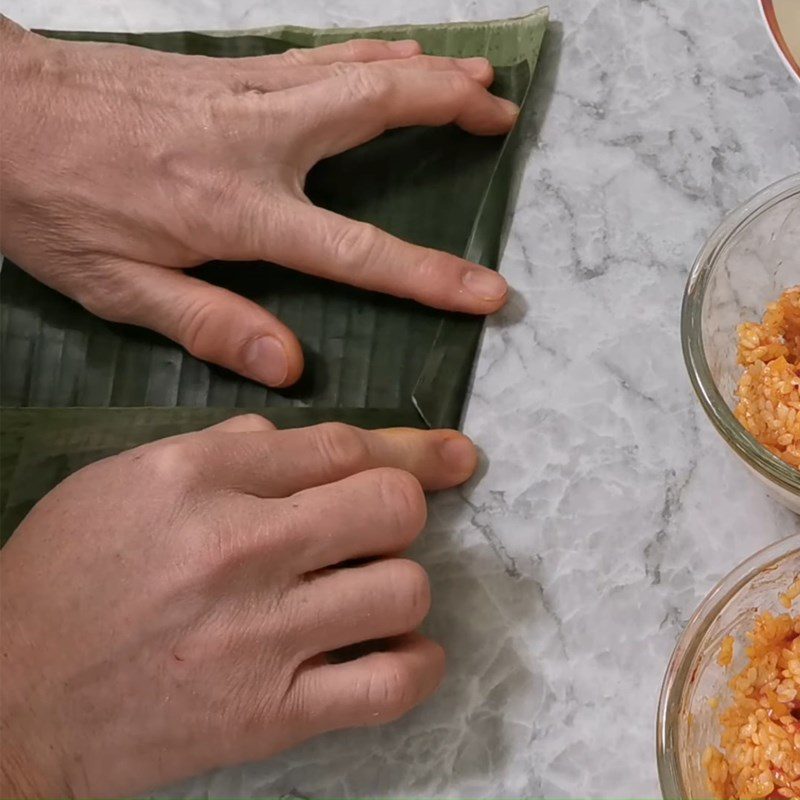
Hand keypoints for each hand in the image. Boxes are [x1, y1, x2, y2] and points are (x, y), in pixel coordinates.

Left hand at [0, 18, 513, 387]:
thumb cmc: (52, 203)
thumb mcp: (119, 287)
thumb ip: (209, 324)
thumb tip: (288, 367)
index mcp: (239, 210)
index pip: (358, 251)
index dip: (431, 275)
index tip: (490, 290)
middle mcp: (259, 138)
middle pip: (379, 110)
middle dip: (453, 109)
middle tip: (505, 116)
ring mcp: (248, 90)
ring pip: (360, 67)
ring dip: (428, 69)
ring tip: (481, 73)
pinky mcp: (230, 66)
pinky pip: (323, 53)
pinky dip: (374, 51)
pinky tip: (399, 51)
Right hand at [0, 415, 477, 796]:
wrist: (8, 701)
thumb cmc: (63, 580)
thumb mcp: (125, 481)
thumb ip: (222, 450)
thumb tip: (297, 440)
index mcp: (199, 478)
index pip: (340, 445)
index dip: (404, 450)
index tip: (443, 456)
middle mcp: (239, 546)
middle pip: (389, 505)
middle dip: (402, 510)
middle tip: (378, 530)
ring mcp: (260, 634)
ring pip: (405, 588)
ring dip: (403, 587)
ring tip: (373, 593)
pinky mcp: (268, 715)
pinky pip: (388, 685)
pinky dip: (417, 665)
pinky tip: (405, 652)